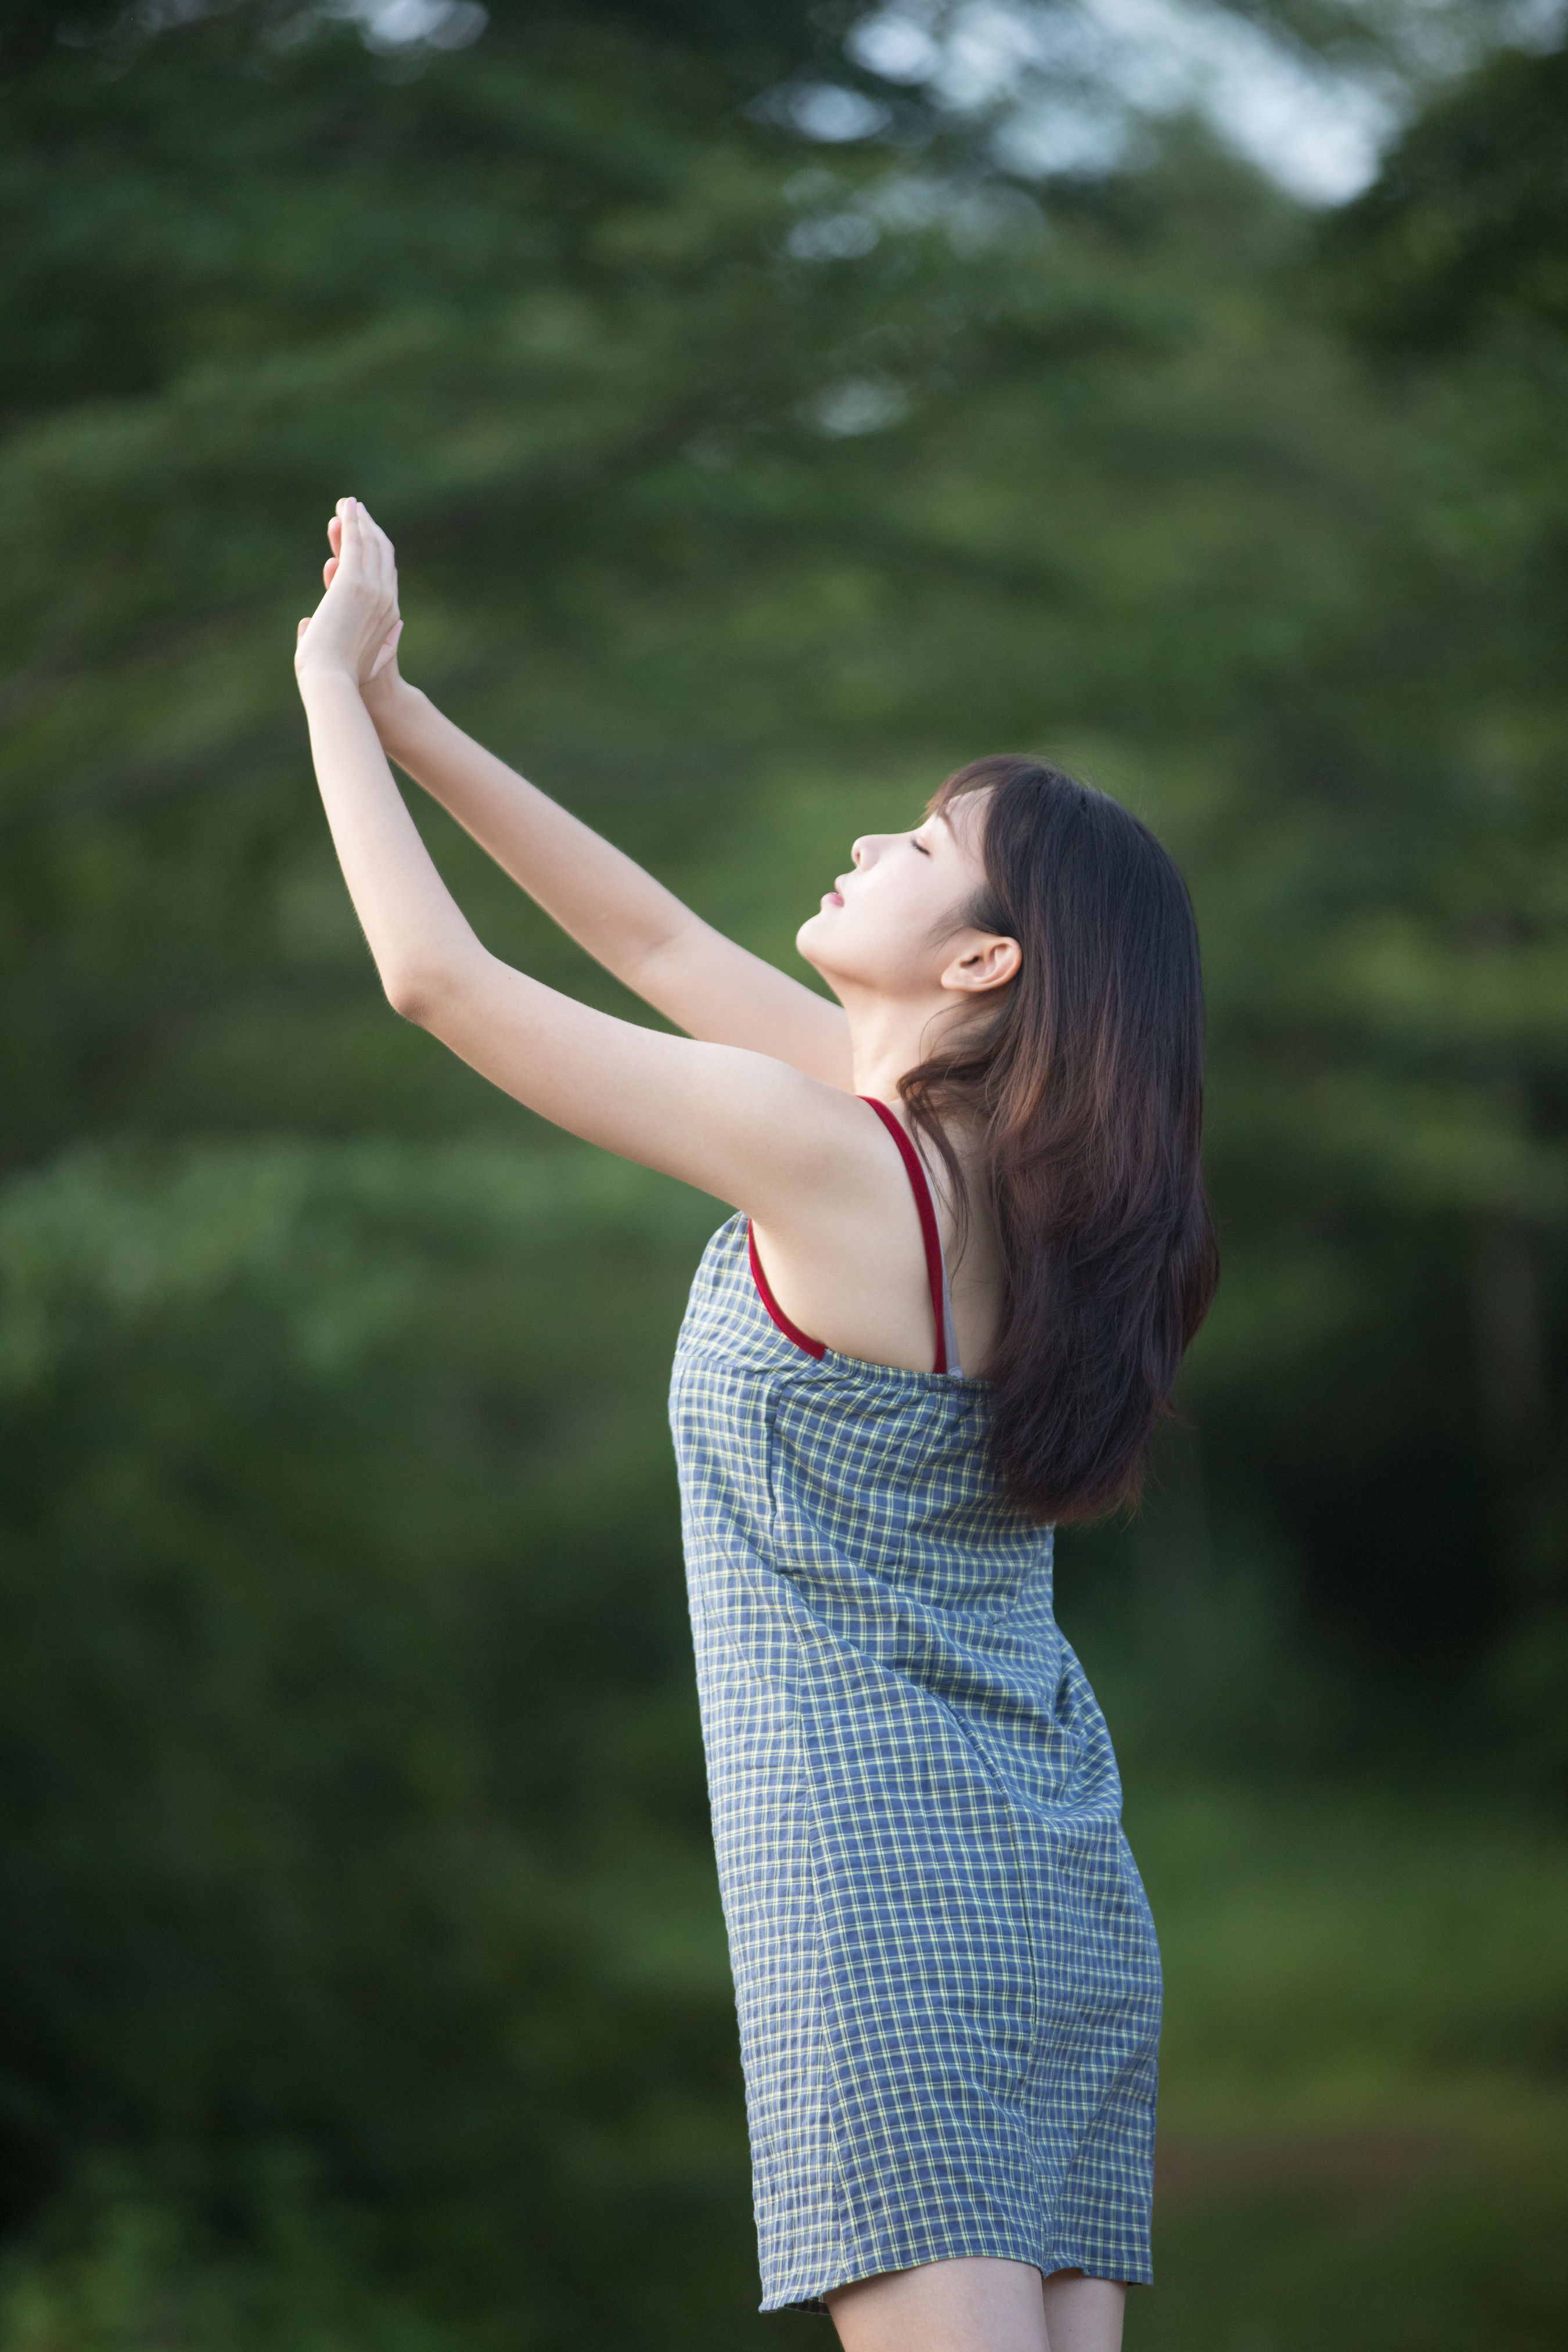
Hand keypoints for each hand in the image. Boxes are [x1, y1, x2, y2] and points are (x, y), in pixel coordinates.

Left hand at [295, 497, 402, 690]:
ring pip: (371, 544)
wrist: (336, 683)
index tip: (363, 537)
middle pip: (382, 554)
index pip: (387, 574)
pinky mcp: (352, 581)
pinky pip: (355, 542)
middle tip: (355, 511)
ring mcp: (372, 588)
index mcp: (389, 616)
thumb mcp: (353, 659)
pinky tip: (346, 507)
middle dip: (369, 530)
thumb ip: (353, 640)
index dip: (377, 553)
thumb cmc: (342, 681)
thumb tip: (327, 624)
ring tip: (349, 504)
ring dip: (360, 521)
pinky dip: (352, 521)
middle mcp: (386, 599)